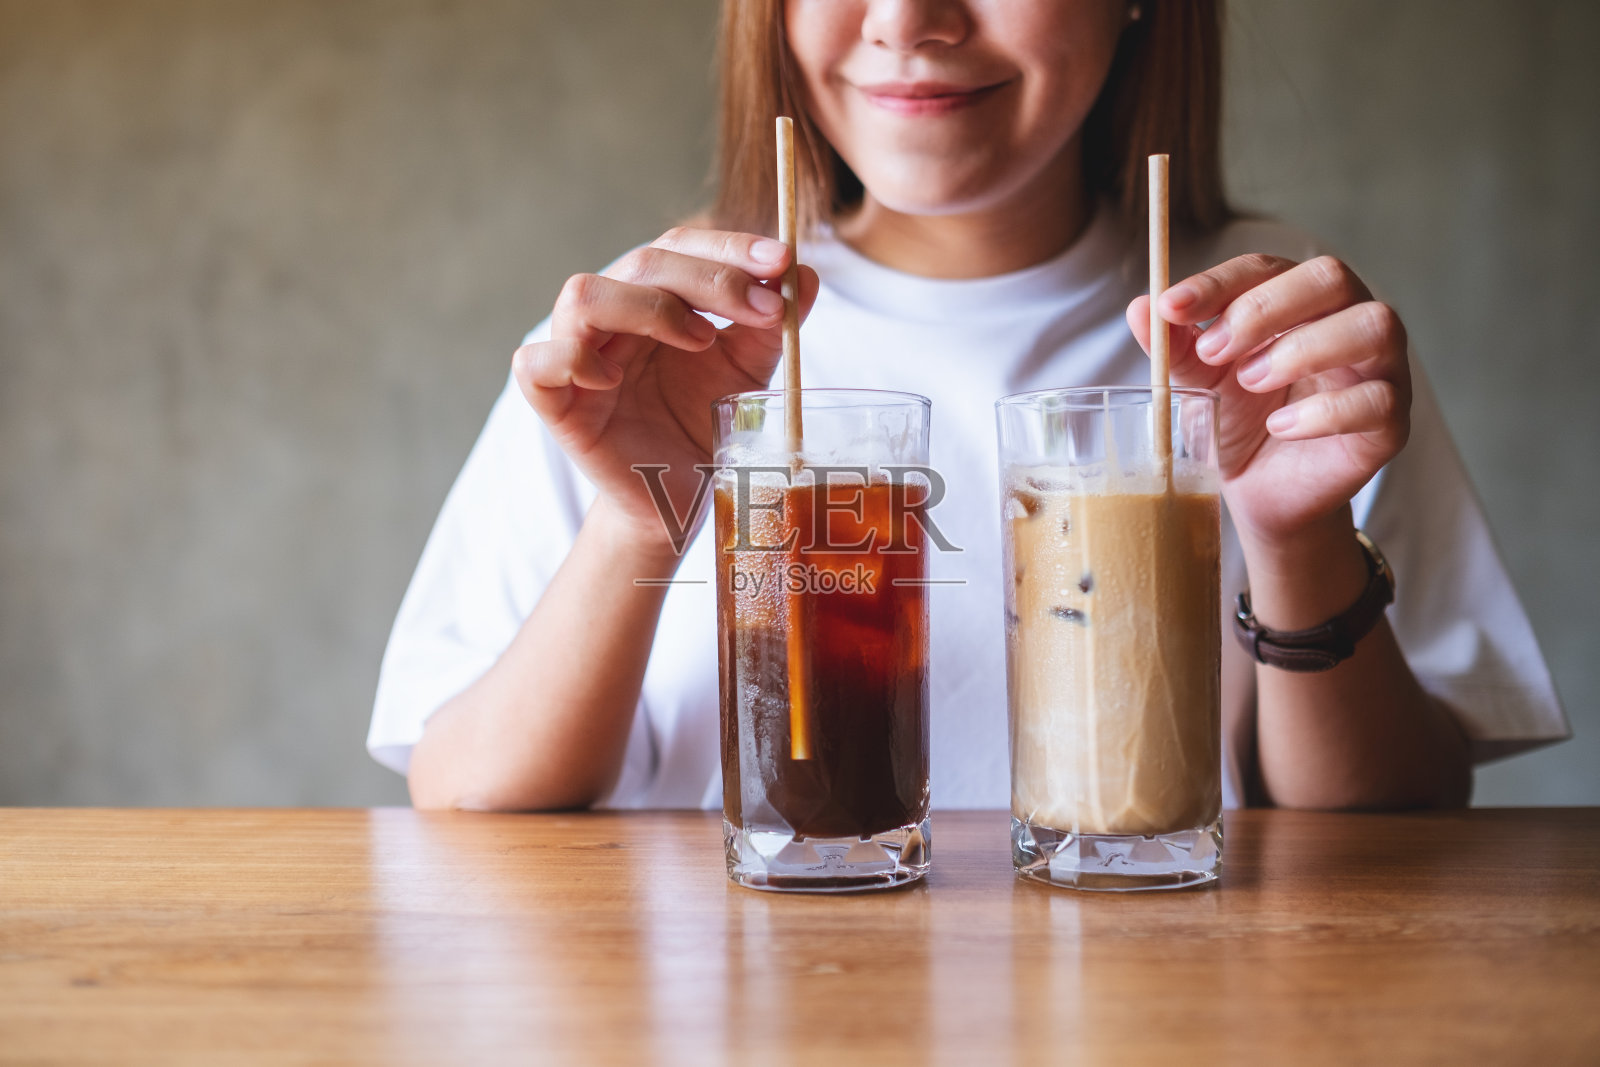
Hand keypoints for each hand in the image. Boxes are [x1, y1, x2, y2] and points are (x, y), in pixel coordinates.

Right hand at [514, 227, 820, 555]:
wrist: (679, 497)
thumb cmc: (703, 426)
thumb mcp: (749, 372)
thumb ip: (772, 327)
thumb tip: (805, 276)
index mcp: (655, 297)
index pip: (680, 245)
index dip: (729, 247)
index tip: (782, 260)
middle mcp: (613, 315)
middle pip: (643, 263)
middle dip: (710, 279)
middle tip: (763, 309)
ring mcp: (578, 354)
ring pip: (584, 295)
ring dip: (648, 308)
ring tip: (699, 341)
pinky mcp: (554, 402)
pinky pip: (536, 363)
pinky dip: (570, 359)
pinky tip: (613, 379)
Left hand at [1126, 254, 1410, 547]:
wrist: (1261, 492)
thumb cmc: (1239, 422)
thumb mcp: (1198, 381)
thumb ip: (1174, 346)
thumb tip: (1139, 307)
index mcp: (1299, 300)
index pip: (1267, 266)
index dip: (1219, 283)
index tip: (1172, 307)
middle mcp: (1348, 320)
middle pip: (1330, 277)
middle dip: (1264, 308)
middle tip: (1214, 351)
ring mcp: (1380, 369)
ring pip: (1374, 326)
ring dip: (1303, 348)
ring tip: (1251, 381)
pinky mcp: (1391, 423)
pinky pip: (1379, 400)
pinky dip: (1325, 411)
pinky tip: (1282, 427)